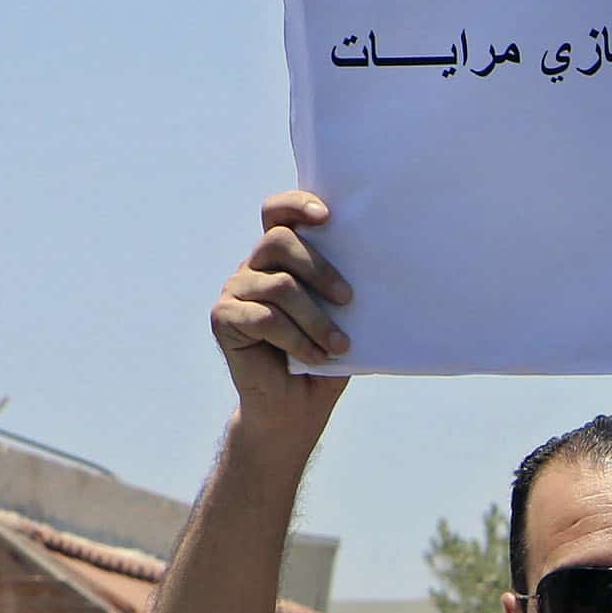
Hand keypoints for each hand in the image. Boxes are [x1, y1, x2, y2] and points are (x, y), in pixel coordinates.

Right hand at [212, 191, 351, 442]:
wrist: (295, 408)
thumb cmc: (326, 357)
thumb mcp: (344, 320)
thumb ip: (348, 291)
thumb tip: (388, 270)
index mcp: (282, 258)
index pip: (277, 213)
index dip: (296, 205)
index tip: (326, 216)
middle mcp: (254, 266)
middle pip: (279, 242)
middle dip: (320, 268)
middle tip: (349, 298)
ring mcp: (235, 290)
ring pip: (279, 286)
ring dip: (316, 318)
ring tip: (339, 345)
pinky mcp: (224, 318)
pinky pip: (264, 318)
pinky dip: (297, 339)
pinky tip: (316, 357)